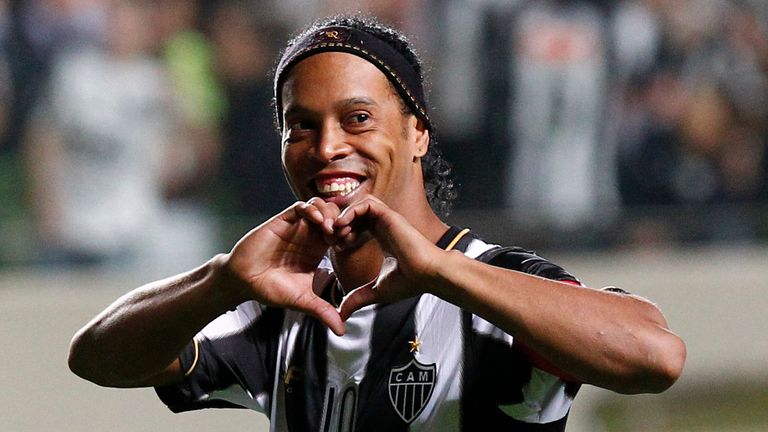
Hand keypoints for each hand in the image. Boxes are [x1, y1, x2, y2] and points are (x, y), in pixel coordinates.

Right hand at [225, 198, 344, 334]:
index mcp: (317, 250)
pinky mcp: (283, 220)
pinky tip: (318, 222)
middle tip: (344, 235)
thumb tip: (342, 331)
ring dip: (330, 213)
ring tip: (331, 229)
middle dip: (343, 221)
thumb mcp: (303, 301)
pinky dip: (313, 209)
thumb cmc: (272, 289)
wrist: (244, 282)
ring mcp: (296, 227)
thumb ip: (323, 311)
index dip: (349, 236)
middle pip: (335, 215)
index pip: (341, 234)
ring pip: (320, 206)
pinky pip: (301, 206)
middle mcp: (309, 236)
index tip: (351, 246)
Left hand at [333, 197, 443, 319]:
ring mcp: (387, 219)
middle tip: (330, 239)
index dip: (343, 234)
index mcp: (382, 237)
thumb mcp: (375, 291)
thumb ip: (357, 298)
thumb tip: (340, 315)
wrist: (428, 276)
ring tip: (335, 232)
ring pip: (358, 205)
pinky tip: (343, 227)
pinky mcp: (390, 215)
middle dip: (339, 224)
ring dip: (343, 216)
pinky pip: (365, 204)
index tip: (336, 249)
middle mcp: (384, 226)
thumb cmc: (409, 282)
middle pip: (355, 213)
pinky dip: (351, 212)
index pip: (357, 225)